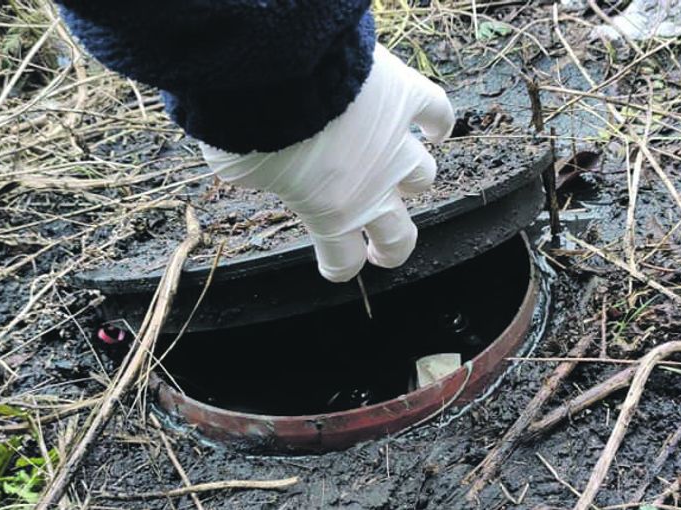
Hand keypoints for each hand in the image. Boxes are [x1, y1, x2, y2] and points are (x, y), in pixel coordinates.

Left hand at [201, 44, 454, 281]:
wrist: (280, 71)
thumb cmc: (251, 124)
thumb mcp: (241, 170)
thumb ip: (265, 182)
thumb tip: (267, 171)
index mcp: (330, 213)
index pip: (345, 260)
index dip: (340, 267)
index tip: (335, 265)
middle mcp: (372, 188)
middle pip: (399, 236)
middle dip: (392, 246)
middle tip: (383, 247)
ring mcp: (396, 144)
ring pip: (421, 178)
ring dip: (411, 181)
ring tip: (406, 179)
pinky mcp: (406, 99)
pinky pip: (438, 112)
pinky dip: (439, 122)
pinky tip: (436, 129)